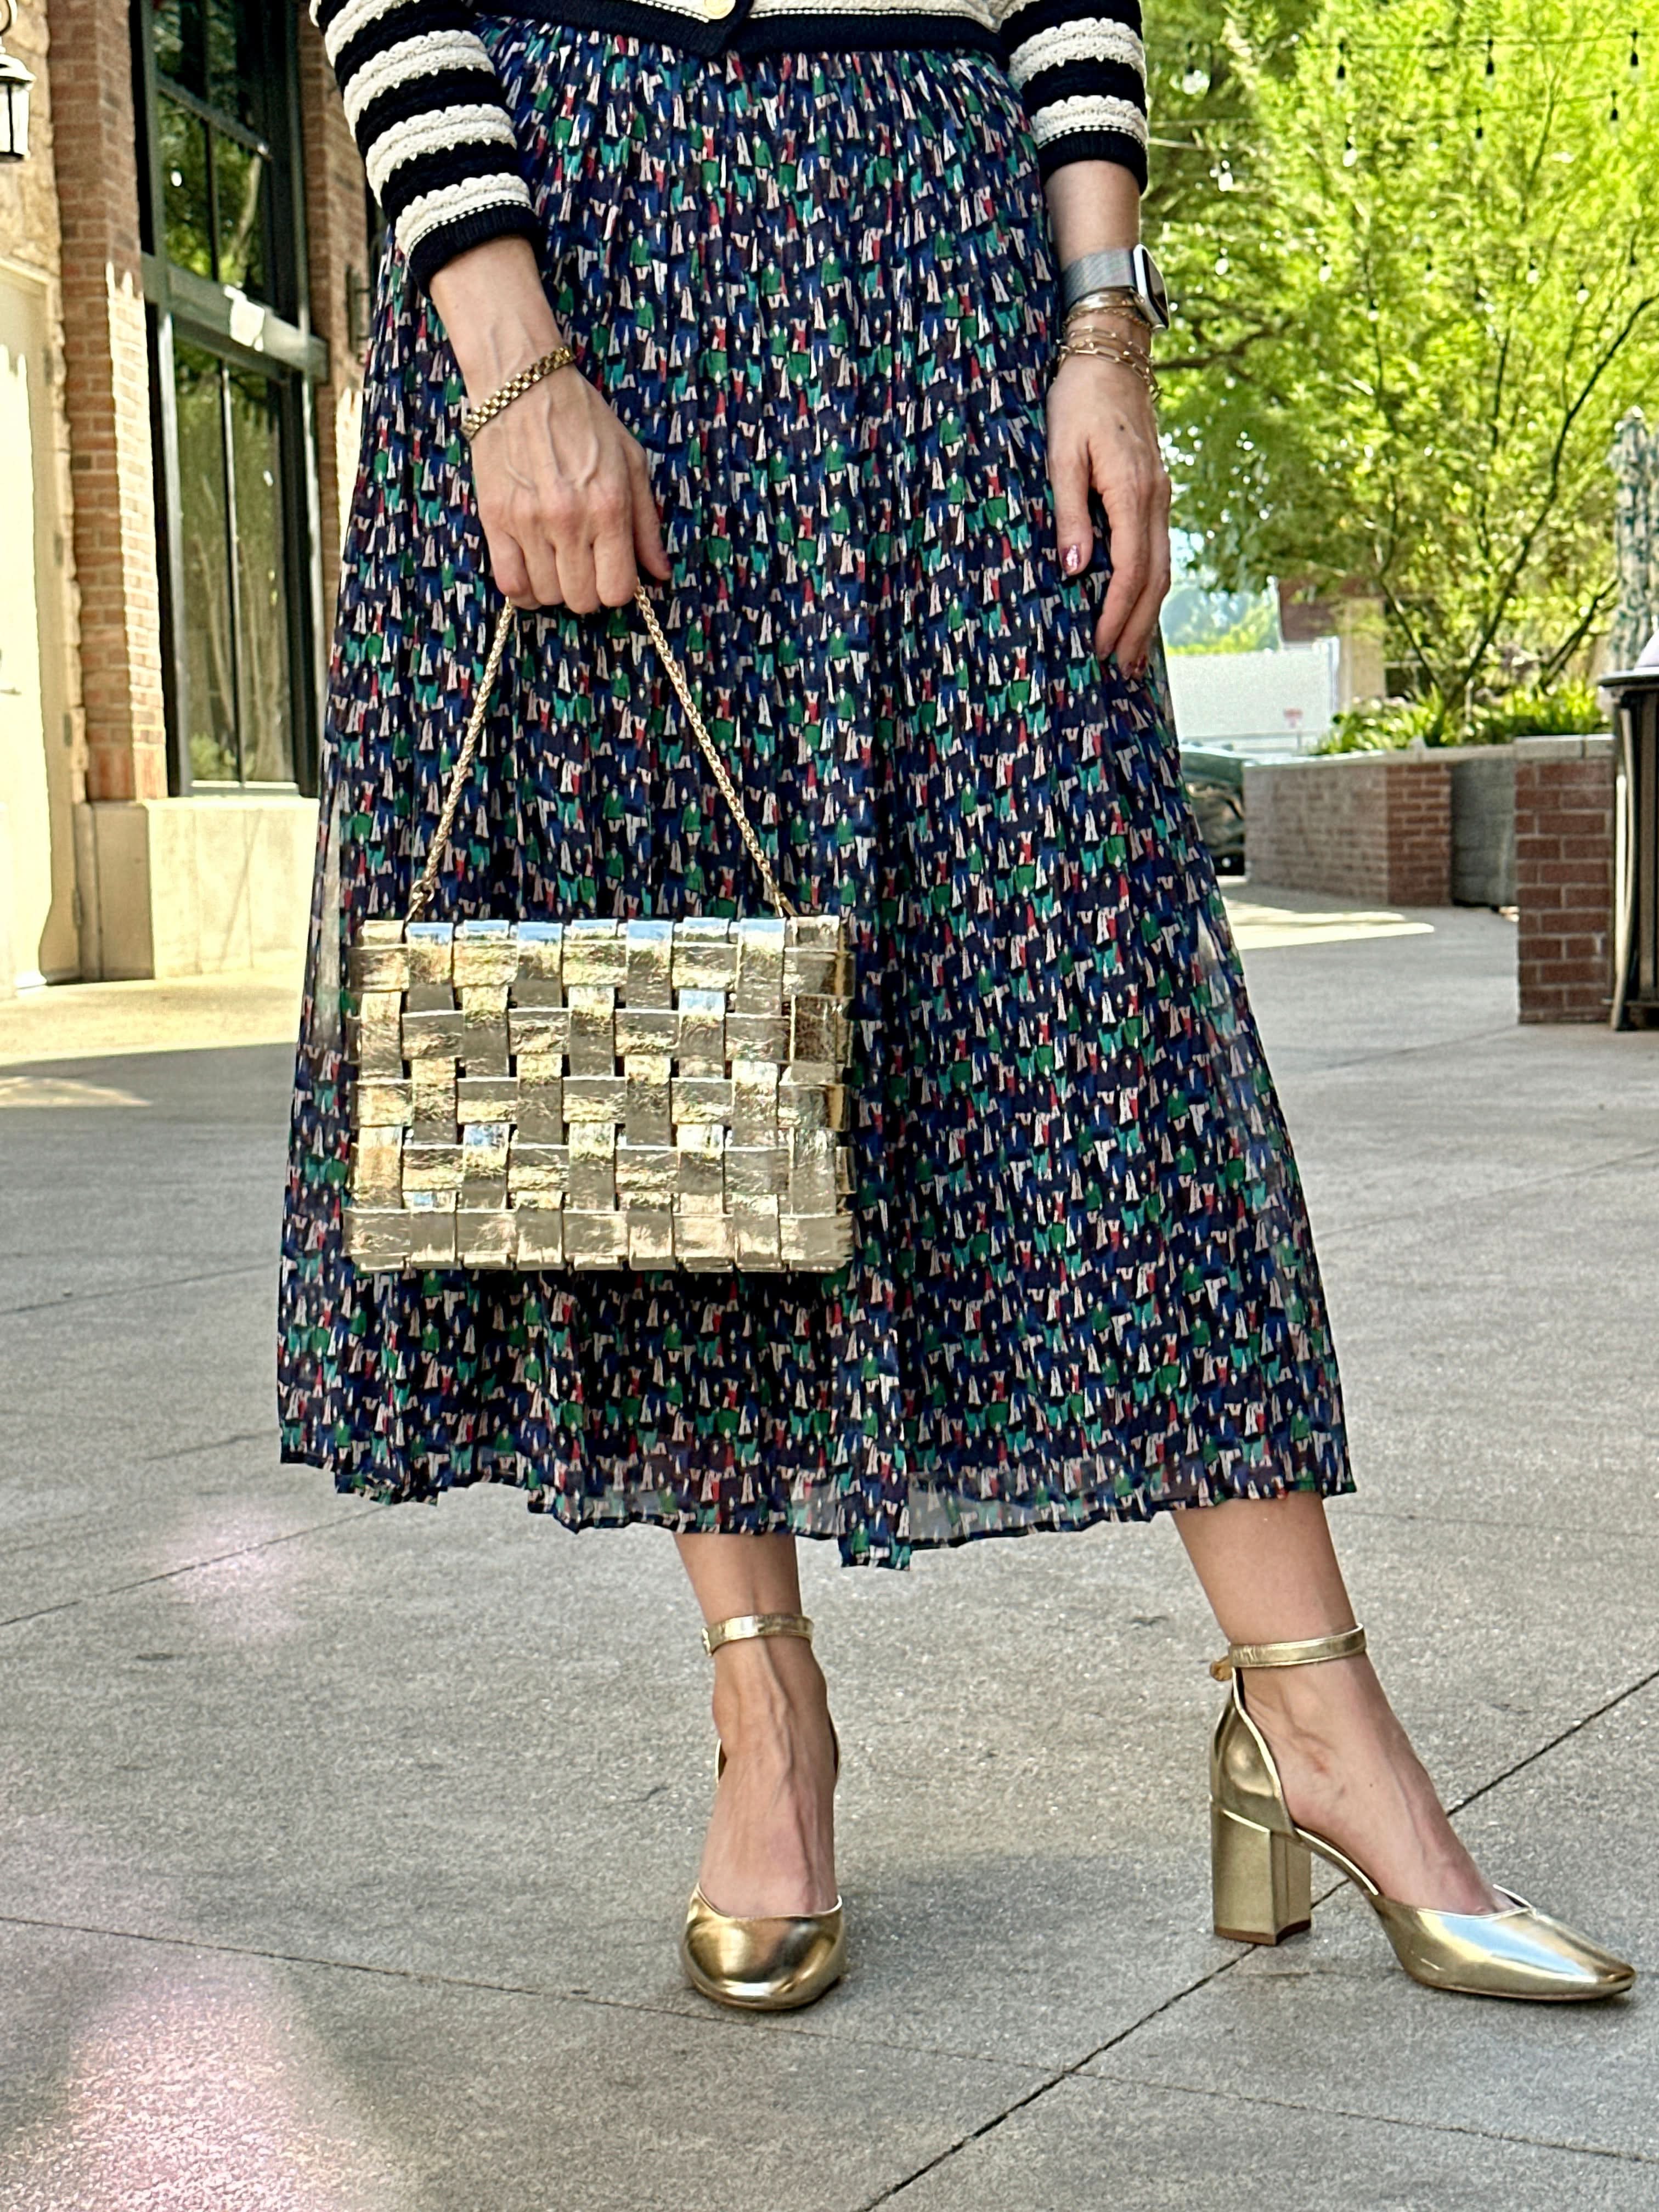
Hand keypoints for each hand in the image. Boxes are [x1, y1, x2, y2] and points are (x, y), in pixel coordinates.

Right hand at [470, 367, 670, 612]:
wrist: (522, 383)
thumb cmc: (582, 419)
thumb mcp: (630, 463)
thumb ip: (647, 524)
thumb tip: (660, 573)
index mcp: (609, 508)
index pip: (617, 589)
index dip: (617, 589)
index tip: (611, 573)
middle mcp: (570, 520)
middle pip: (582, 600)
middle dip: (587, 591)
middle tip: (584, 566)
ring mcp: (529, 522)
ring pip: (546, 595)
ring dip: (555, 588)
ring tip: (557, 562)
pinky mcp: (495, 520)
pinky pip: (509, 583)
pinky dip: (522, 589)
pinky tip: (531, 573)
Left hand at [1046, 354, 1170, 675]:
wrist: (1111, 354)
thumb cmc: (1077, 401)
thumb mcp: (1061, 454)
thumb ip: (1069, 514)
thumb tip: (1074, 571)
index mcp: (1131, 493)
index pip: (1130, 571)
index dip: (1116, 615)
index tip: (1097, 649)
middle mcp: (1155, 500)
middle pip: (1154, 581)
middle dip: (1137, 630)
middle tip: (1121, 673)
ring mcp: (1160, 496)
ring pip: (1161, 569)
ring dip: (1147, 615)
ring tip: (1131, 654)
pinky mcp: (1155, 493)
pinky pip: (1157, 551)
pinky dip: (1149, 587)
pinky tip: (1138, 607)